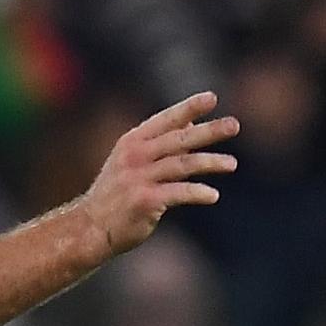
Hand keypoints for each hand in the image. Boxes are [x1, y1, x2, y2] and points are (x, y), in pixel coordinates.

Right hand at [81, 92, 239, 256]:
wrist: (90, 227)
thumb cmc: (117, 194)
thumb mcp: (133, 161)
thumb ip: (162, 143)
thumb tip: (192, 122)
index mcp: (133, 142)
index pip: (165, 119)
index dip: (189, 107)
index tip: (212, 97)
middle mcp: (135, 155)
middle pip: (179, 139)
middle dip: (209, 131)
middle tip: (234, 125)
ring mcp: (138, 178)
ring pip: (182, 164)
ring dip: (210, 163)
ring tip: (232, 164)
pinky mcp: (144, 200)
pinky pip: (178, 193)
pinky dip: (197, 193)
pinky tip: (213, 195)